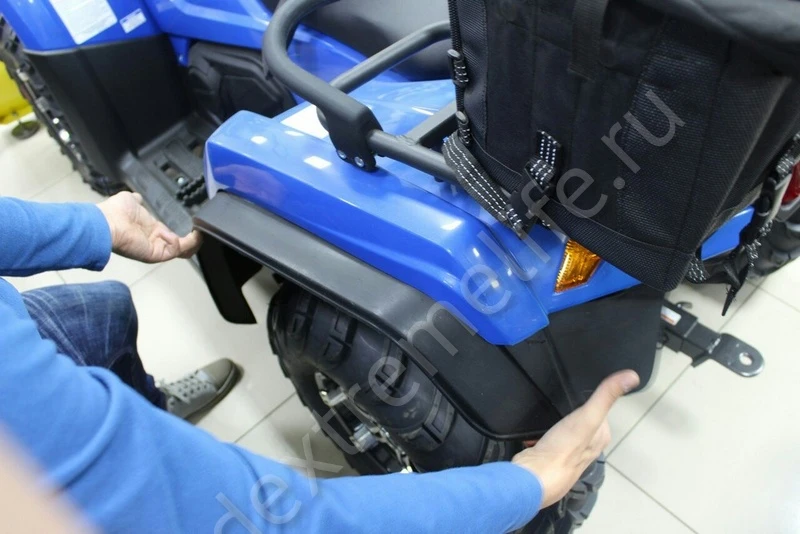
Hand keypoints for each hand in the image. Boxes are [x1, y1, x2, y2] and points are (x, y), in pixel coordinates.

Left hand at [98, 192, 201, 262]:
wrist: (106, 222)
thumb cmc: (114, 212)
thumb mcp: (130, 200)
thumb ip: (138, 201)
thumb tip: (139, 198)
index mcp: (149, 230)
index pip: (171, 236)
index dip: (183, 233)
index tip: (194, 226)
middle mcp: (154, 241)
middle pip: (180, 247)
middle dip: (193, 241)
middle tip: (200, 233)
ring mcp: (155, 248)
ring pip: (181, 251)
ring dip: (192, 243)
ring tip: (198, 234)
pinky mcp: (155, 254)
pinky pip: (174, 250)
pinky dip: (179, 242)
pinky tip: (173, 234)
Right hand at [513, 370, 639, 507]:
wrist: (534, 477)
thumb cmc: (563, 449)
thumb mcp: (588, 416)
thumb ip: (606, 396)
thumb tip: (632, 376)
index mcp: (600, 438)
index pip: (598, 410)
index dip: (586, 401)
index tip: (574, 397)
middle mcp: (587, 449)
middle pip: (579, 420)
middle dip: (568, 413)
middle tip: (557, 408)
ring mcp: (566, 455)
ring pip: (562, 431)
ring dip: (553, 425)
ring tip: (546, 421)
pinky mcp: (548, 459)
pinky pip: (545, 440)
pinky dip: (539, 435)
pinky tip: (535, 434)